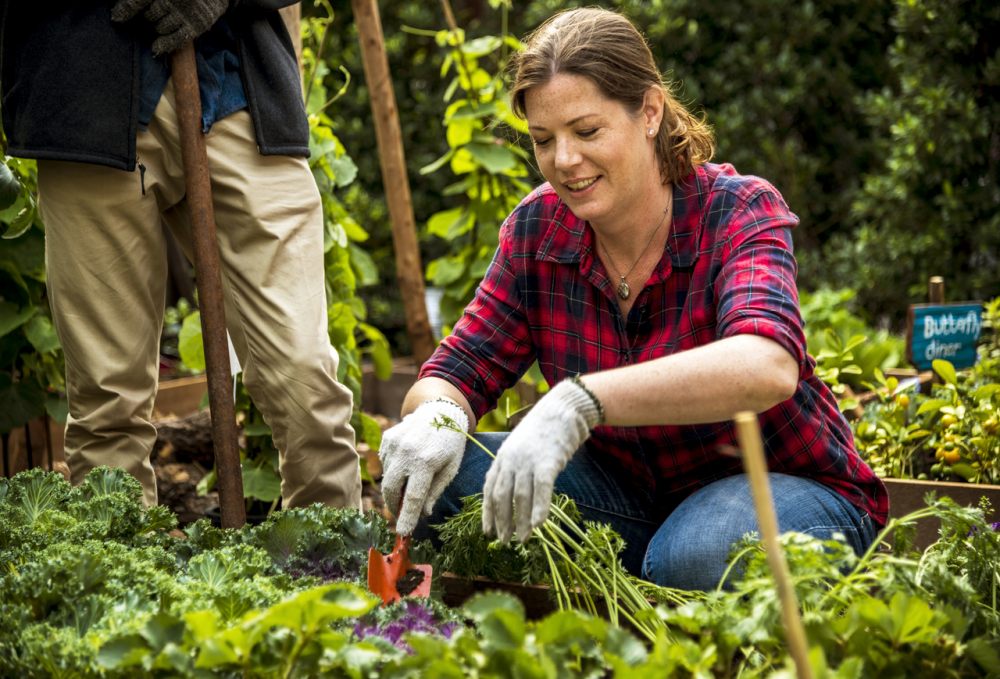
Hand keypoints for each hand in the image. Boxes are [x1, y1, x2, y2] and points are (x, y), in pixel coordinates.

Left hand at [112, 0, 230, 55]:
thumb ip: (140, 1)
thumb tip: (118, 16)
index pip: (138, 1)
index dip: (126, 10)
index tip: (116, 19)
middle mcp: (175, 0)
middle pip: (149, 16)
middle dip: (148, 17)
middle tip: (154, 14)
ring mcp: (185, 13)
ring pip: (160, 28)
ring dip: (157, 28)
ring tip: (163, 22)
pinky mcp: (196, 26)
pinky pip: (176, 39)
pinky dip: (164, 45)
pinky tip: (156, 48)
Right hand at [379, 398, 468, 535]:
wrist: (440, 410)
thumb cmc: (450, 443)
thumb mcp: (451, 468)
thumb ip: (435, 491)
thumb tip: (421, 514)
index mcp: (426, 462)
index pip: (412, 497)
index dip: (407, 518)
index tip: (403, 533)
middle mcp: (407, 452)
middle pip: (391, 490)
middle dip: (394, 506)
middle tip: (402, 514)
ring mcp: (394, 444)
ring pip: (387, 477)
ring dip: (395, 486)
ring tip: (411, 480)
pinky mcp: (387, 439)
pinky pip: (385, 463)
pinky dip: (393, 470)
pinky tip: (407, 463)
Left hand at [482, 377, 601, 542]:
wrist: (563, 409)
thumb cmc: (544, 430)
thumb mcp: (520, 447)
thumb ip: (514, 467)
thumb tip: (511, 495)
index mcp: (502, 457)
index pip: (489, 490)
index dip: (488, 513)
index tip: (488, 532)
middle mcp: (511, 460)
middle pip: (500, 497)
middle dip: (501, 522)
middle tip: (504, 541)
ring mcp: (528, 461)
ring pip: (519, 497)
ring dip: (520, 521)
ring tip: (522, 539)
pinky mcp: (548, 462)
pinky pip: (541, 490)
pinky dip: (539, 509)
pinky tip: (538, 525)